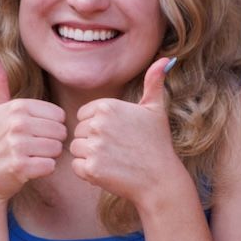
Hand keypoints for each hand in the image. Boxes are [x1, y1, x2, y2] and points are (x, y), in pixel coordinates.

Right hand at [0, 56, 65, 203]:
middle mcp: (17, 123)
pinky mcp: (21, 167)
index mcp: (17, 107)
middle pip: (60, 132)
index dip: (49, 127)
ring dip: (48, 156)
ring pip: (57, 149)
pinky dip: (43, 170)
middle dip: (51, 142)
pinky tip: (29, 169)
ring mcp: (18, 145)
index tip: (33, 133)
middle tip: (32, 148)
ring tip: (31, 157)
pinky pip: (50, 166)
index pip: (58, 115)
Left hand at [67, 58, 191, 211]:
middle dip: (92, 142)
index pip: (83, 115)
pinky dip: (87, 172)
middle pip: (78, 132)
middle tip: (117, 150)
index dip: (97, 127)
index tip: (116, 135)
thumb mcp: (155, 109)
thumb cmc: (157, 143)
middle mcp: (97, 124)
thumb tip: (165, 59)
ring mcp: (94, 147)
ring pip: (75, 149)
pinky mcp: (91, 169)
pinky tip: (108, 172)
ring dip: (89, 157)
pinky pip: (75, 167)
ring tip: (113, 160)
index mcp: (107, 106)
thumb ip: (154, 82)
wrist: (161, 180)